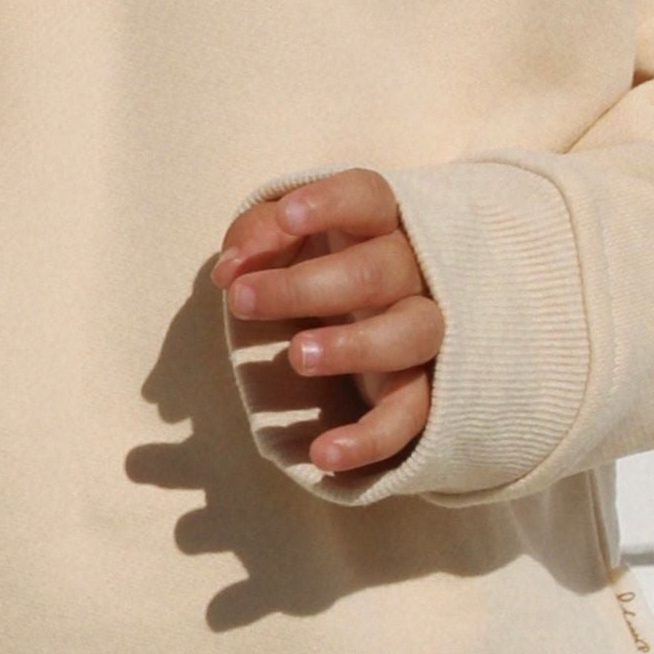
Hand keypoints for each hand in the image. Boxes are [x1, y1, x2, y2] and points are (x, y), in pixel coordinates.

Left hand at [214, 169, 443, 477]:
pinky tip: (324, 455)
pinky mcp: (423, 389)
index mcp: (377, 224)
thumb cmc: (320, 266)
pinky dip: (371, 439)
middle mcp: (410, 273)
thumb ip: (255, 238)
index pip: (367, 197)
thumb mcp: (286, 241)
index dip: (332, 204)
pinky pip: (410, 415)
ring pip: (410, 334)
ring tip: (297, 356)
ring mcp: (422, 331)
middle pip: (378, 271)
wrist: (371, 321)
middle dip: (307, 285)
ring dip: (354, 346)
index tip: (289, 217)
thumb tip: (230, 270)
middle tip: (243, 301)